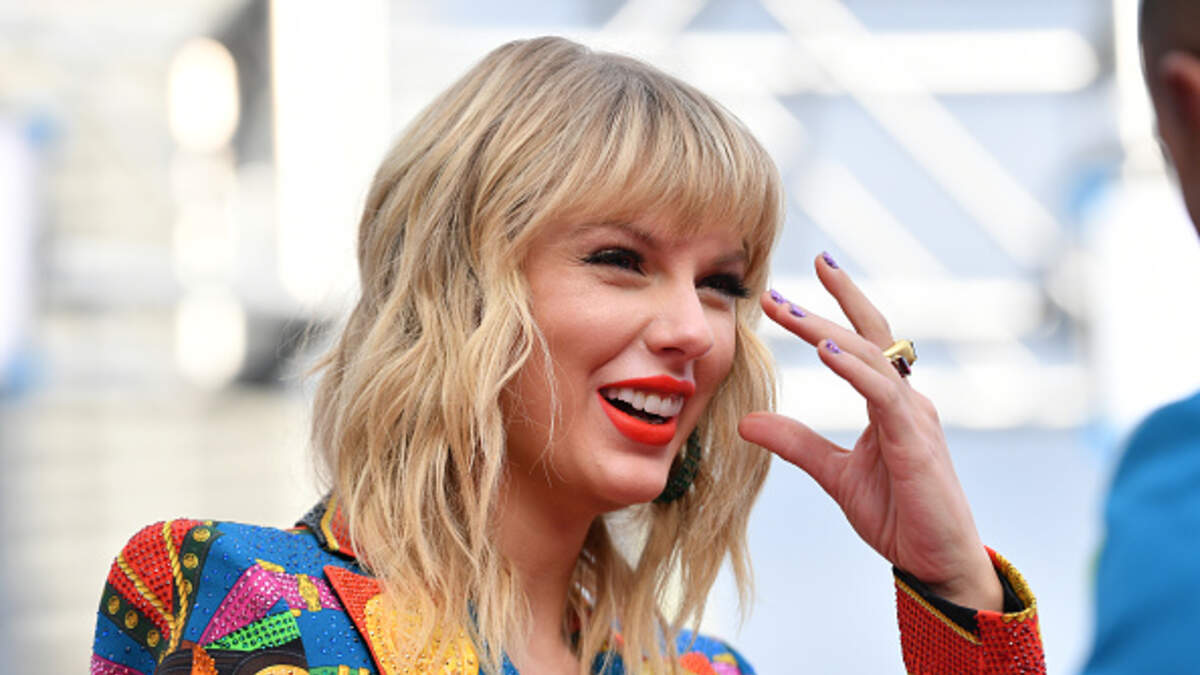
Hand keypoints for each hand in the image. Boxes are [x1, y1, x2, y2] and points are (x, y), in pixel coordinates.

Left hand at [739, 254, 1002, 611]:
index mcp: (889, 401)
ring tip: (786, 312)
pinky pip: (883, 395)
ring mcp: (914, 416)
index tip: (808, 274)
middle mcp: (906, 399)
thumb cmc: (898, 515)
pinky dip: (855, 371)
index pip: (863, 340)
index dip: (837, 306)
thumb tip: (746, 421)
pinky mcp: (916, 441)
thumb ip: (797, 443)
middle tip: (773, 292)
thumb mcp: (834, 473)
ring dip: (825, 332)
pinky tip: (826, 353)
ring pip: (869, 358)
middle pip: (865, 337)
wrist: (936, 562)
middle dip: (821, 309)